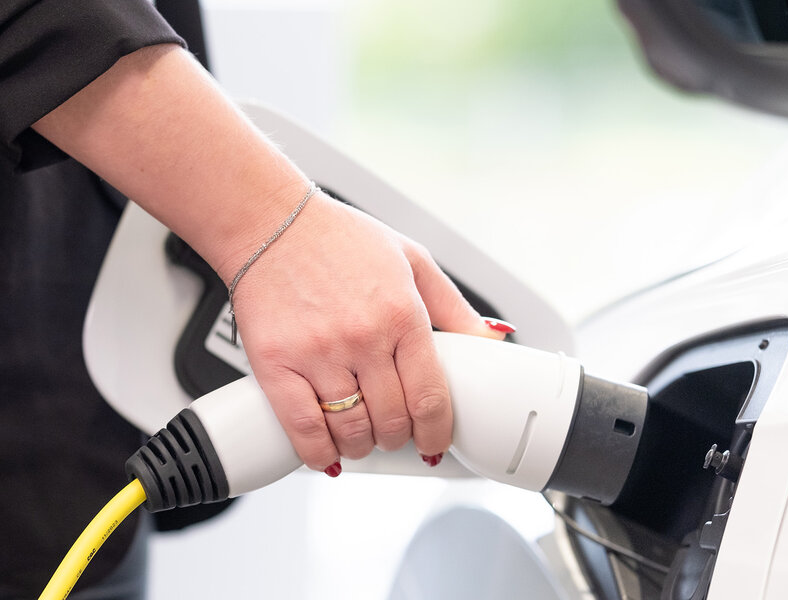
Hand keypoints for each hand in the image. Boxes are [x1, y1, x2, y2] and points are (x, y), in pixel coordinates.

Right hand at [228, 190, 504, 472]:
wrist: (271, 223)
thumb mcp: (412, 260)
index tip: (434, 441)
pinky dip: (318, 453)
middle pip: (393, 419)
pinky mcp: (275, 363)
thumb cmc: (340, 239)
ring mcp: (318, 352)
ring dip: (362, 447)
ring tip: (361, 438)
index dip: (437, 431)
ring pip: (351, 430)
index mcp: (401, 313)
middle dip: (399, 438)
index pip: (430, 395)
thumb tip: (492, 339)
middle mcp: (363, 336)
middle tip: (394, 433)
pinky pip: (302, 428)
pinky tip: (326, 452)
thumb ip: (454, 308)